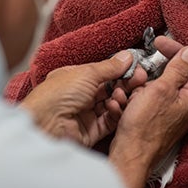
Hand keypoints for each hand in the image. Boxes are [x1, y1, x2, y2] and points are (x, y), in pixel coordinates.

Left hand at [19, 51, 134, 146]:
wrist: (47, 124)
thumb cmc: (58, 94)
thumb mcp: (87, 73)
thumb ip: (109, 67)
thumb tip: (126, 57)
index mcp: (75, 77)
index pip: (103, 72)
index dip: (119, 70)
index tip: (135, 68)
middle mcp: (80, 95)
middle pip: (109, 88)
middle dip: (125, 83)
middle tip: (140, 79)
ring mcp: (85, 113)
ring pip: (111, 104)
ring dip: (120, 98)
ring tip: (124, 93)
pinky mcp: (91, 130)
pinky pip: (109, 121)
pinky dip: (116, 113)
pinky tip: (117, 105)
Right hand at [109, 37, 187, 187]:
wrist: (130, 154)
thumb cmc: (144, 126)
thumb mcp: (161, 89)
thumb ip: (178, 69)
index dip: (175, 49)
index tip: (159, 43)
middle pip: (173, 74)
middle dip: (152, 72)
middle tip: (139, 73)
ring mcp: (173, 112)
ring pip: (158, 86)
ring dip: (140, 85)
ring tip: (130, 94)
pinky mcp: (159, 118)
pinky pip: (149, 99)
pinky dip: (137, 97)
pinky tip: (127, 103)